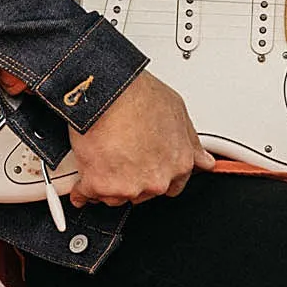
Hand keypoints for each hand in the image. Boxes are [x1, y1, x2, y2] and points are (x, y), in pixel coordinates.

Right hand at [67, 70, 215, 204]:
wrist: (109, 90)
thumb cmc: (140, 95)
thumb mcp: (178, 112)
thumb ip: (191, 143)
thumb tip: (205, 161)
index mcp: (179, 164)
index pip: (173, 186)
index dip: (155, 174)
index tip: (145, 168)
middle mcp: (157, 180)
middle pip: (143, 193)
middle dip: (132, 178)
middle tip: (121, 155)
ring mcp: (129, 186)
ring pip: (115, 196)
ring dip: (107, 182)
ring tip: (102, 155)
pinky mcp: (100, 186)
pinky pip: (87, 195)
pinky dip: (82, 187)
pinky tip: (83, 177)